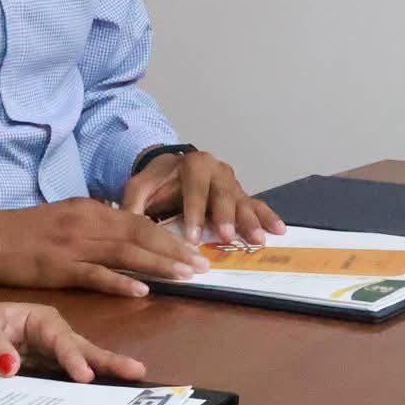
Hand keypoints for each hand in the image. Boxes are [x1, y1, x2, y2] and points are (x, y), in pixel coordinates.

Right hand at [0, 198, 209, 297]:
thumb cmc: (20, 233)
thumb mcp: (64, 219)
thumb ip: (94, 225)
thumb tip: (123, 230)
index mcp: (90, 209)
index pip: (140, 221)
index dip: (171, 236)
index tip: (196, 250)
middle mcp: (86, 220)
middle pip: (141, 234)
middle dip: (176, 249)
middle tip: (204, 265)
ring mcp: (72, 243)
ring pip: (125, 252)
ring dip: (160, 264)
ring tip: (188, 276)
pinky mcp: (55, 266)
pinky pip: (94, 274)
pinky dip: (120, 280)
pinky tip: (142, 289)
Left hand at [0, 301, 147, 383]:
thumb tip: (13, 368)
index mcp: (37, 318)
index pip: (59, 338)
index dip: (72, 357)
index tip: (84, 375)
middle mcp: (50, 334)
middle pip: (82, 347)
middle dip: (108, 359)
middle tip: (136, 371)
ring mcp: (50, 353)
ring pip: (80, 362)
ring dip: (104, 371)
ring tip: (130, 380)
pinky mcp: (45, 369)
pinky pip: (66, 377)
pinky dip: (85, 385)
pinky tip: (101, 397)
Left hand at [120, 148, 284, 245]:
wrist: (172, 167)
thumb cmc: (156, 181)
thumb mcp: (139, 187)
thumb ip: (133, 204)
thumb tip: (126, 225)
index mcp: (191, 164)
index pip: (194, 189)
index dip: (194, 213)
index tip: (193, 237)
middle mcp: (216, 170)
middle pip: (223, 193)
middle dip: (225, 216)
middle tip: (226, 236)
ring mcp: (231, 182)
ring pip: (243, 200)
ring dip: (250, 220)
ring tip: (258, 239)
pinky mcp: (241, 194)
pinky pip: (257, 204)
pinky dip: (268, 216)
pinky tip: (279, 230)